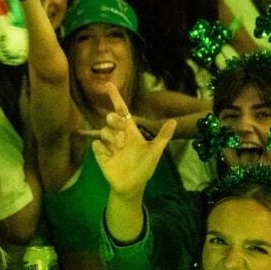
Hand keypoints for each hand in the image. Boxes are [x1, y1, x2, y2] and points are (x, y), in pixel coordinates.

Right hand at [82, 83, 176, 197]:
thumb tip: (174, 121)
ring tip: (119, 147)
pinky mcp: (100, 154)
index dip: (115, 97)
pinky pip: (96, 145)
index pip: (122, 110)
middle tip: (122, 132)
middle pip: (110, 118)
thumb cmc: (144, 167)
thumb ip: (163, 136)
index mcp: (130, 130)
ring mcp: (108, 144)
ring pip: (103, 131)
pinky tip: (109, 155)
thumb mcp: (155, 151)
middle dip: (114, 120)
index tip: (108, 84)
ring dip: (111, 137)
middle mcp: (118, 134)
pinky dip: (102, 148)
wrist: (132, 185)